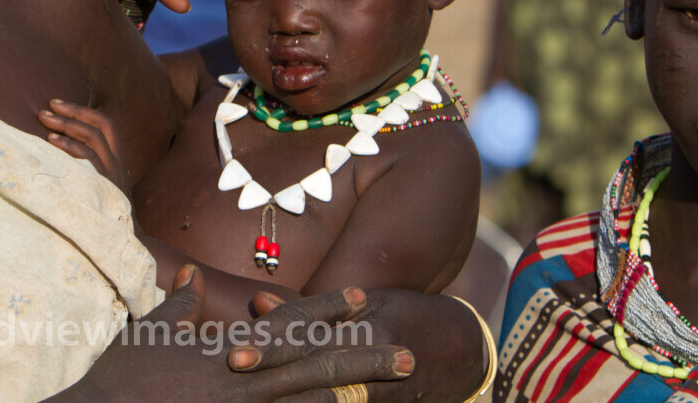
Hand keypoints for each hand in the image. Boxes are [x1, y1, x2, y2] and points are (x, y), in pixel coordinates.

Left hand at [39, 99, 132, 199]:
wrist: (122, 238)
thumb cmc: (102, 209)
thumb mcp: (101, 182)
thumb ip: (88, 163)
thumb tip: (56, 144)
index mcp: (117, 158)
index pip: (106, 124)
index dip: (83, 110)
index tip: (57, 103)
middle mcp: (117, 162)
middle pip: (99, 126)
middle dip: (72, 112)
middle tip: (46, 108)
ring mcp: (111, 173)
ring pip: (92, 138)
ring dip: (66, 125)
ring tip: (44, 120)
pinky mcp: (102, 185)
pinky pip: (86, 159)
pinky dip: (68, 147)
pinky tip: (50, 143)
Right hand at [52, 267, 417, 402]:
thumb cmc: (120, 379)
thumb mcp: (151, 333)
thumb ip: (180, 305)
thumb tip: (195, 276)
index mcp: (229, 349)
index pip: (289, 324)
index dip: (328, 311)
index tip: (365, 297)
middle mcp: (243, 382)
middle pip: (316, 367)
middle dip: (363, 360)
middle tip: (408, 355)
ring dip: (352, 397)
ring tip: (394, 389)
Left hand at [229, 287, 486, 402]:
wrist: (463, 350)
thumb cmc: (403, 315)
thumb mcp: (364, 303)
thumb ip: (310, 309)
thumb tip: (258, 303)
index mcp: (363, 327)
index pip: (309, 334)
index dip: (271, 343)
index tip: (235, 352)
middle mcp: (371, 360)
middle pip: (313, 367)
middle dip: (275, 372)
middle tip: (237, 368)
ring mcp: (380, 394)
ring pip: (330, 399)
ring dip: (296, 399)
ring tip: (259, 401)